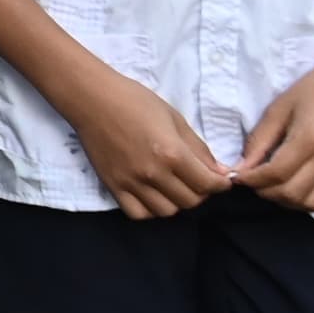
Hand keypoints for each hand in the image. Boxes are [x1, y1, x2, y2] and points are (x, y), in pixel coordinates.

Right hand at [51, 68, 229, 220]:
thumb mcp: (175, 119)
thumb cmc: (135, 101)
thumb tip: (218, 172)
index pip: (208, 184)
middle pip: (190, 201)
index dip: (221, 184)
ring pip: (167, 211)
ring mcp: (131, 182)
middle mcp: (153, 173)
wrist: (92, 99)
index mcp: (172, 153)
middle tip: (197, 179)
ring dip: (176, 202)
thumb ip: (198, 149)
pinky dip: (150, 209)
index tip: (221, 180)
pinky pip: (138, 213)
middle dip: (201, 192)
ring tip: (174, 187)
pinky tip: (152, 194)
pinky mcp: (113, 186)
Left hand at [236, 59, 313, 213]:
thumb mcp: (279, 109)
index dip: (252, 180)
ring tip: (274, 185)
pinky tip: (298, 189)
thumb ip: (260, 140)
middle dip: (265, 192)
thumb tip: (241, 168)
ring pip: (311, 204)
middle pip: (292, 193)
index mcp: (310, 139)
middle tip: (254, 180)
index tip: (238, 177)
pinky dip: (310, 203)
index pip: (275, 174)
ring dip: (287, 201)